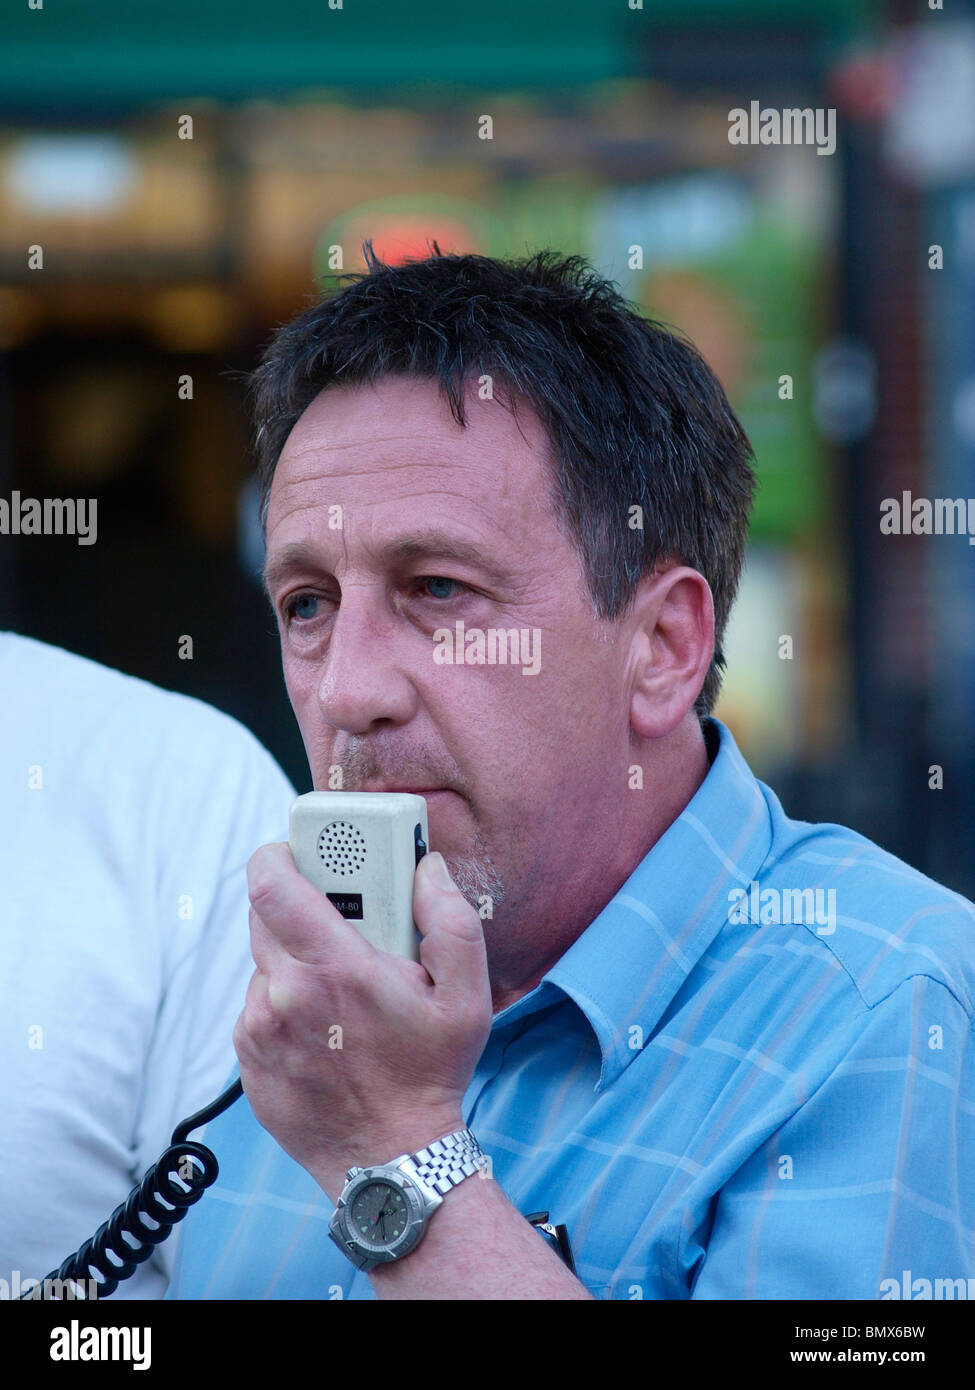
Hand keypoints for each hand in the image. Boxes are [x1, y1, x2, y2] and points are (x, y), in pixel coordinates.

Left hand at [233, 846, 492, 1199]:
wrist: (393, 1161)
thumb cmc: (430, 1073)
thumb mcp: (466, 995)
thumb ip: (449, 919)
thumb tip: (427, 868)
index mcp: (334, 968)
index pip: (271, 884)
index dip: (276, 855)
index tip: (295, 851)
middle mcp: (285, 993)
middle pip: (262, 915)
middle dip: (295, 905)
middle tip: (336, 920)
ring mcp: (259, 1028)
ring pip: (264, 962)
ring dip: (294, 960)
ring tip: (340, 989)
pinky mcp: (247, 1058)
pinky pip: (259, 1005)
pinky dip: (285, 1001)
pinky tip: (324, 1027)